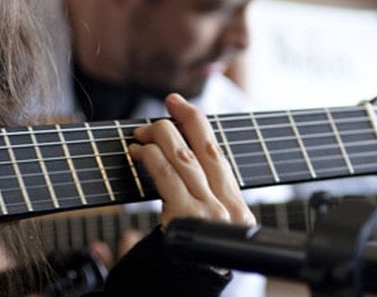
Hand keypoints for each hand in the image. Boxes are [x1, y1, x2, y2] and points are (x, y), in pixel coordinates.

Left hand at [128, 93, 254, 229]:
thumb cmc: (190, 276)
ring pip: (185, 157)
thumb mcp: (202, 236)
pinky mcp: (188, 217)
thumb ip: (199, 209)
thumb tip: (175, 180)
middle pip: (209, 150)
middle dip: (188, 118)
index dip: (202, 130)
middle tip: (171, 100)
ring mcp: (211, 213)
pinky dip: (149, 155)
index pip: (220, 160)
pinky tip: (137, 151)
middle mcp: (231, 211)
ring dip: (161, 136)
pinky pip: (166, 173)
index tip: (187, 110)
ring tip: (141, 132)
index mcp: (239, 212)